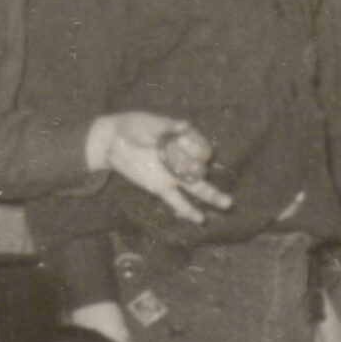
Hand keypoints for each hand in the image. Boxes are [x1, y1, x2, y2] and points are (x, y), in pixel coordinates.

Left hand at [85, 113, 231, 227]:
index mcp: (185, 140)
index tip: (182, 142)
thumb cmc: (134, 126)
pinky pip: (177, 201)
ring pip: (198, 188)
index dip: (198, 148)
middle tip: (185, 166)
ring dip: (213, 196)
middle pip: (201, 169)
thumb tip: (185, 126)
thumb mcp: (151, 123)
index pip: (202, 147)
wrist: (113, 139)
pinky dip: (188, 210)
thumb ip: (168, 127)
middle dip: (198, 170)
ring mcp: (174, 175)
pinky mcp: (161, 187)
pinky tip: (201, 219)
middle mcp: (184, 158)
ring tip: (227, 203)